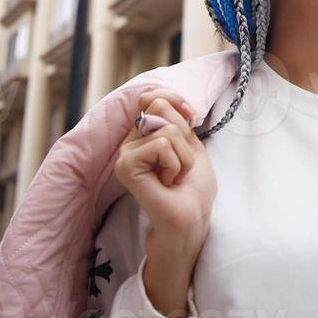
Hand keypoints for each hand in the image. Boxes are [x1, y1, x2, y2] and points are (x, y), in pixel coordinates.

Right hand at [113, 89, 216, 253]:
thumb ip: (177, 120)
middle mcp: (130, 142)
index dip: (176, 102)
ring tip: (173, 178)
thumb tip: (165, 99)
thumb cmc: (193, 188)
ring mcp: (125, 154)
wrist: (192, 220)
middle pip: (160, 106)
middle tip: (179, 164)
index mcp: (144, 136)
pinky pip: (161, 145)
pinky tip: (166, 184)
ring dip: (183, 157)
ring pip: (166, 129)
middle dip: (183, 135)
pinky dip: (175, 165)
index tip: (191, 120)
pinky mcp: (125, 166)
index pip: (153, 97)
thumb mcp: (191, 144)